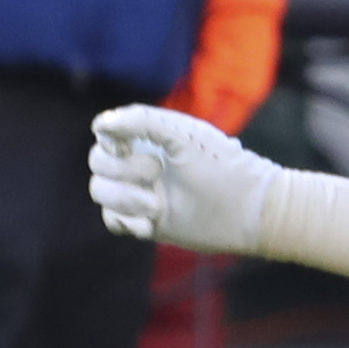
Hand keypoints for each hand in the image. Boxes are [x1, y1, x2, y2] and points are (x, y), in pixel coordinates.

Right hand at [87, 103, 278, 252]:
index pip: (108, 133)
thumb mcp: (184, 136)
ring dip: (122, 199)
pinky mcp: (145, 221)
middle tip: (155, 175)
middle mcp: (142, 163)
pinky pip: (112, 220)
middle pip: (98, 163)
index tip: (126, 147)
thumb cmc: (223, 167)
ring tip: (154, 206)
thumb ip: (142, 122)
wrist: (250, 211)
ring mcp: (142, 193)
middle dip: (120, 170)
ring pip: (100, 192)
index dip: (109, 140)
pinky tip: (148, 225)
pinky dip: (124, 222)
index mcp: (152, 138)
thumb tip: (100, 124)